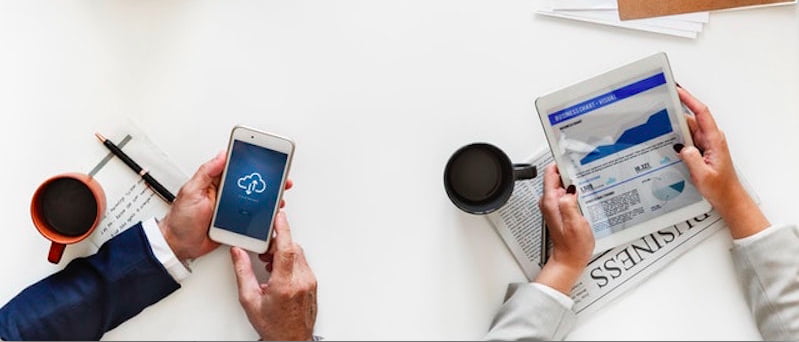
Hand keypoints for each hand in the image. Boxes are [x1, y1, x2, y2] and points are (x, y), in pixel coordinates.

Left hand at [160, 152, 293, 261]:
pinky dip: (262, 216)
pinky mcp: (234, 223)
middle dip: (266, 181)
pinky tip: (270, 214)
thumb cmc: (180, 219)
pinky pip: (251, 217)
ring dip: (267, 199)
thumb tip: (222, 154)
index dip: (251, 161)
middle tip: (281, 179)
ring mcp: (231, 208)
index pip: (236, 167)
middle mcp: (225, 194)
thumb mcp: (191, 190)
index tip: (265, 156)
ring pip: (254, 200)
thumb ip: (206, 172)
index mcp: (215, 182)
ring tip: (278, 197)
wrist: (178, 245)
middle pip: (250, 184)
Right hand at [231, 211, 316, 340]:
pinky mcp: (313, 283)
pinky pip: (302, 263)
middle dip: (277, 243)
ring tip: (268, 263)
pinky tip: (278, 270)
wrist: (291, 340)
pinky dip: (290, 261)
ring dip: (283, 252)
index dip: (283, 229)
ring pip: (298, 254)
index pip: (287, 249)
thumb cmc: (273, 326)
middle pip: (292, 248)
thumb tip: (238, 253)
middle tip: (263, 248)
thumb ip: (243, 272)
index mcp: (285, 285)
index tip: (278, 217)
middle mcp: (301, 281)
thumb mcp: (250, 300)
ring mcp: (309, 282)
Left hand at [534, 164, 593, 294]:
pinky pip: (567, 194)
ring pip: (563, 185)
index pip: (551, 173)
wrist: (570, 260)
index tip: (570, 156)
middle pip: (558, 177)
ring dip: (574, 182)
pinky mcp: (561, 210)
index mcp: (551, 202)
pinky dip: (575, 192)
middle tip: (585, 170)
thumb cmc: (573, 246)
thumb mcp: (576, 224)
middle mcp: (550, 202)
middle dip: (570, 172)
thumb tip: (570, 189)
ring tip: (587, 181)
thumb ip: (570, 204)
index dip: (561, 162)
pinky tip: (585, 195)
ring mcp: (554, 206)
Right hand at [674, 87, 768, 237]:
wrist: (729, 198)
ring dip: (675, 129)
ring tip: (660, 129)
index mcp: (715, 140)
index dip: (689, 99)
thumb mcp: (703, 175)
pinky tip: (668, 144)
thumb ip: (691, 159)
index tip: (678, 91)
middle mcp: (711, 139)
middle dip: (676, 113)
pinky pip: (686, 139)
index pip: (701, 113)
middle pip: (690, 119)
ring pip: (687, 130)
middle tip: (660, 108)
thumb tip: (681, 146)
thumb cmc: (721, 188)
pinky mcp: (700, 150)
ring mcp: (705, 144)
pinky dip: (677, 139)